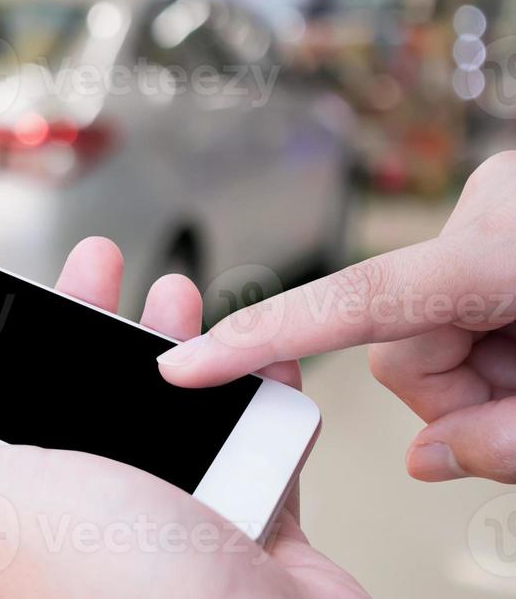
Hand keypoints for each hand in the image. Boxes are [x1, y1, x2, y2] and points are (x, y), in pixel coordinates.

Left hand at [0, 238, 362, 596]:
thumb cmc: (126, 594)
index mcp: (1, 503)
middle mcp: (78, 512)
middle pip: (67, 394)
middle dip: (81, 319)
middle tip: (96, 261)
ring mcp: (161, 521)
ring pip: (158, 411)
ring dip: (167, 345)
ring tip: (173, 294)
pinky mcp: (240, 527)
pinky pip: (244, 443)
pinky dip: (249, 395)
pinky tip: (249, 359)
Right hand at [159, 151, 515, 483]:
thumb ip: (503, 441)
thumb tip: (430, 457)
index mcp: (497, 254)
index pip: (351, 300)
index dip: (258, 336)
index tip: (183, 365)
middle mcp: (479, 214)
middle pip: (390, 335)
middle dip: (445, 387)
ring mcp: (485, 209)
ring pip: (416, 321)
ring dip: (472, 367)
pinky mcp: (491, 217)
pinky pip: (444, 295)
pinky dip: (486, 336)